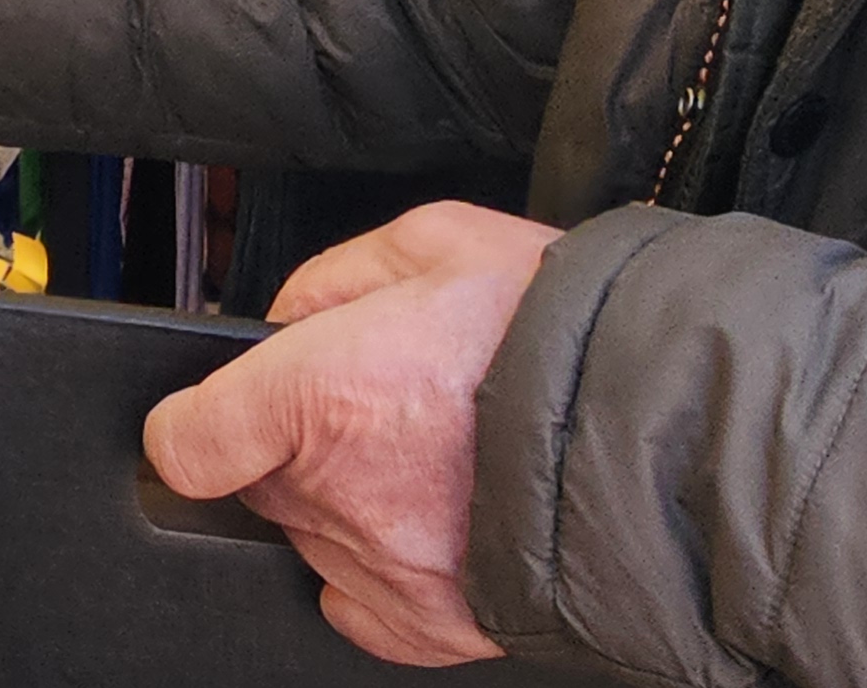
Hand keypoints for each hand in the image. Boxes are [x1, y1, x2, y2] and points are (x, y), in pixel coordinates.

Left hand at [143, 203, 560, 668]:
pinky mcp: (436, 625)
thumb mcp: (441, 241)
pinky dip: (379, 574)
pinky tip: (430, 525)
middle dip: (300, 444)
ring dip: (351, 502)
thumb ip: (338, 276)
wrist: (677, 423)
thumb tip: (288, 315)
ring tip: (438, 454)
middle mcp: (344, 494)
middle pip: (263, 485)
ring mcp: (388, 568)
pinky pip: (359, 610)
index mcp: (323, 395)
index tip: (210, 418)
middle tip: (387, 404)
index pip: (190, 441)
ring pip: (317, 540)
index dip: (194, 423)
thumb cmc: (570, 328)